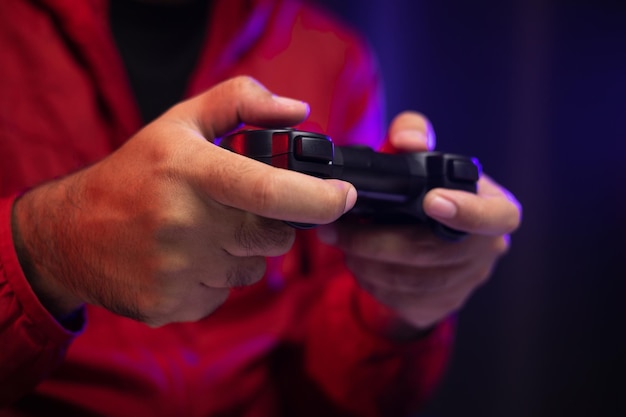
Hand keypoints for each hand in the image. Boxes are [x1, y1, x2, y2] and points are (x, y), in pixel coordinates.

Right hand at [12, 76, 356, 326]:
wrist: (70, 234)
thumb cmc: (134, 174)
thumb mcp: (180, 123)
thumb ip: (240, 102)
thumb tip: (297, 112)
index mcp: (193, 173)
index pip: (272, 192)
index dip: (321, 198)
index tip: (344, 196)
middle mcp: (186, 224)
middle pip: (274, 237)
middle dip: (270, 224)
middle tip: (233, 208)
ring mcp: (178, 271)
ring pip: (251, 268)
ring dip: (238, 252)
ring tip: (198, 232)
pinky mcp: (172, 305)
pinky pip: (223, 295)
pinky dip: (214, 279)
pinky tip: (183, 259)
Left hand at [317, 111, 521, 334]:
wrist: (425, 243)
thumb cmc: (427, 193)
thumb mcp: (422, 159)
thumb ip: (413, 135)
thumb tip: (407, 139)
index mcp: (494, 209)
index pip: (497, 217)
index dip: (468, 212)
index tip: (431, 201)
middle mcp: (486, 251)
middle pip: (432, 253)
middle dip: (375, 241)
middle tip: (337, 228)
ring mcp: (464, 284)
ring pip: (409, 280)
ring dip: (365, 261)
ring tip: (340, 242)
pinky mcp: (438, 306)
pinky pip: (399, 299)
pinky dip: (369, 280)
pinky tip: (357, 262)